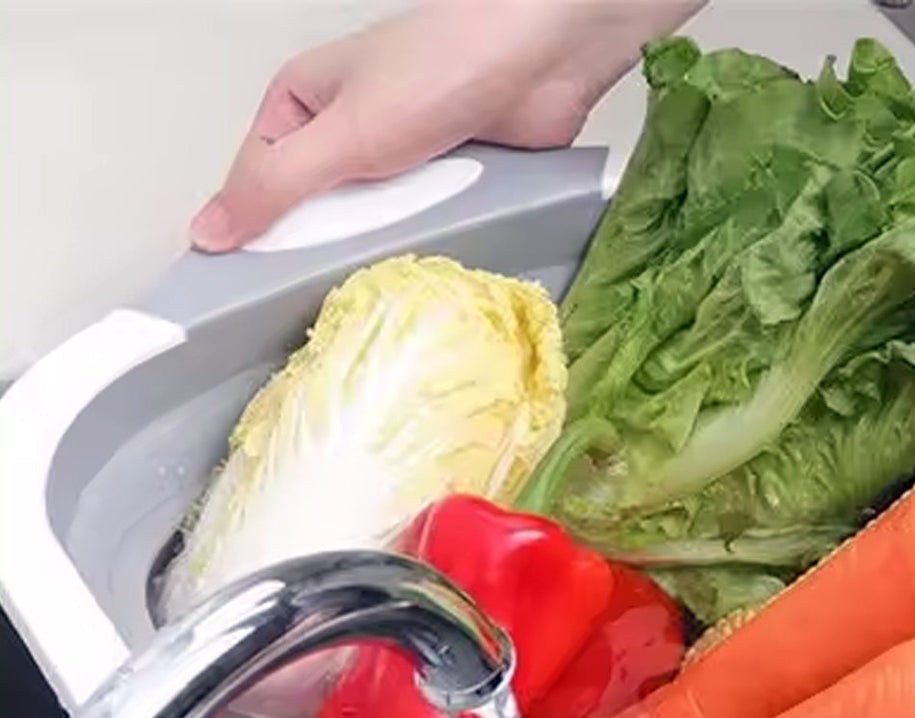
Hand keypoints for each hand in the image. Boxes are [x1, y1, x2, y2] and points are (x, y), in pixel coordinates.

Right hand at [191, 0, 701, 250]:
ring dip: (384, 254)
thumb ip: (276, 186)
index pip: (259, 183)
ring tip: (382, 290)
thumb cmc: (439, 70)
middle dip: (329, 250)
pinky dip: (428, 249)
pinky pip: (427, 231)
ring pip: (377, 228)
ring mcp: (403, 159)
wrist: (540, 59)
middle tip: (331, 295)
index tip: (257, 294)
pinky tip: (428, 277)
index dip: (258, 235)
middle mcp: (349, 130)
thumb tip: (208, 232)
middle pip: (320, 214)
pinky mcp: (452, 183)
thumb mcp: (342, 135)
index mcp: (303, 103)